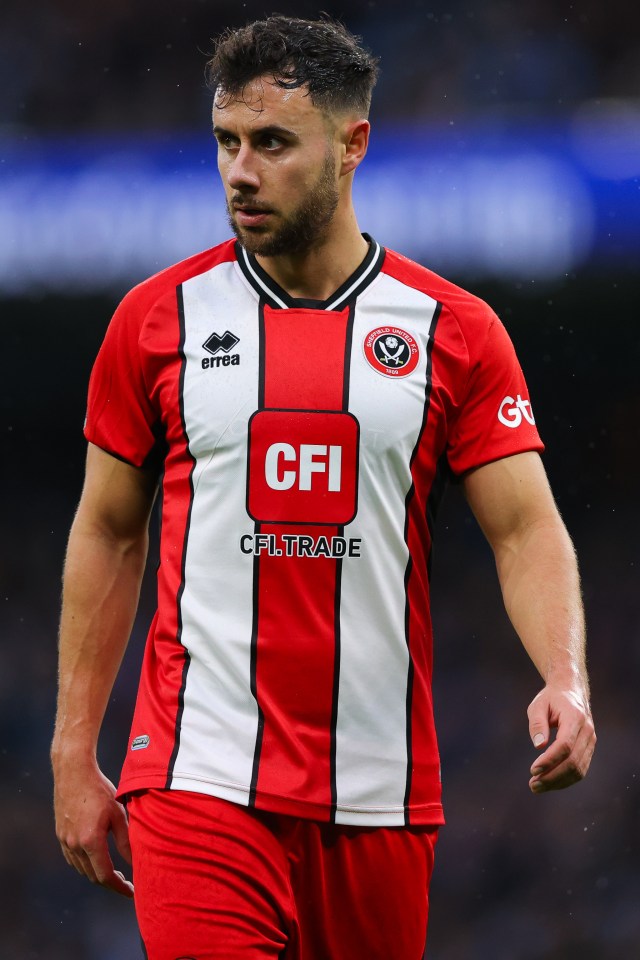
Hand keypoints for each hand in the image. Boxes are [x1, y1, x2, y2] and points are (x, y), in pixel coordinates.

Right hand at [53, 756, 133, 896]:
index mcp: (91, 841)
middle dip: (110, 882)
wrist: (73, 773)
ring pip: (82, 869)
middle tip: (126, 882)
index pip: (105, 875)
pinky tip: (97, 859)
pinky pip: (73, 859)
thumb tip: (134, 861)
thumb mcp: (118, 814)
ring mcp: (64, 841)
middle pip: (93, 876)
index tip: (131, 892)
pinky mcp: (60, 835)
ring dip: (97, 874)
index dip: (119, 887)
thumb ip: (126, 841)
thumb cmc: (99, 790)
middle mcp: (74, 845)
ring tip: (114, 872)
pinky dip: (86, 864)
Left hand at [527, 685, 595, 792]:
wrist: (571, 691)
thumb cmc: (551, 699)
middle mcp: (587, 731)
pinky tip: (549, 782)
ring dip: (558, 782)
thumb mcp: (538, 705)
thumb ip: (537, 723)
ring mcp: (591, 741)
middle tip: (532, 785)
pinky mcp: (589, 749)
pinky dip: (565, 779)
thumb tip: (539, 746)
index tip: (533, 770)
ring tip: (537, 787)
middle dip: (552, 777)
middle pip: (573, 761)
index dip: (550, 760)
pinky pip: (580, 769)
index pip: (565, 745)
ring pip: (578, 769)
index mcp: (575, 717)